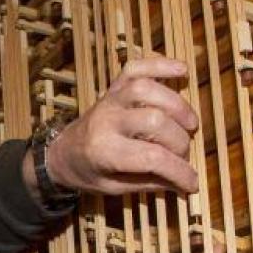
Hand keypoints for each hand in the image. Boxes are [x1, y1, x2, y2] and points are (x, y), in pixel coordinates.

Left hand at [46, 57, 199, 194]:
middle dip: (179, 141)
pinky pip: (136, 68)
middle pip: (155, 121)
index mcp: (104, 151)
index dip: (179, 171)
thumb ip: (149, 183)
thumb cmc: (87, 172)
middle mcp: (107, 120)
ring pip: (147, 90)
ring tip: (190, 124)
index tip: (192, 183)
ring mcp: (109, 99)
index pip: (152, 158)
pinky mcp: (113, 87)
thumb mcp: (114, 187)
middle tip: (183, 155)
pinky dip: (160, 65)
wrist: (60, 153)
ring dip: (177, 105)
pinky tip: (181, 70)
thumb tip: (186, 184)